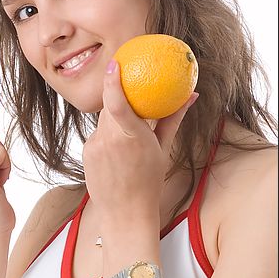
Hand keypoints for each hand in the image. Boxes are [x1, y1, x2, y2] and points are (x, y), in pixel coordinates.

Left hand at [82, 60, 197, 225]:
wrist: (124, 215)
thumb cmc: (149, 182)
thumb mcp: (164, 149)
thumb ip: (174, 118)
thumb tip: (192, 95)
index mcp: (131, 138)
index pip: (118, 104)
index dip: (113, 81)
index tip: (114, 63)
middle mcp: (109, 140)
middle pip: (110, 105)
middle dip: (119, 95)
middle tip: (130, 84)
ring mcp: (94, 146)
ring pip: (104, 119)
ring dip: (116, 117)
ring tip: (129, 129)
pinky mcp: (86, 151)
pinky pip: (98, 133)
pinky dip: (109, 133)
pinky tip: (118, 151)